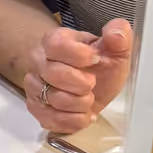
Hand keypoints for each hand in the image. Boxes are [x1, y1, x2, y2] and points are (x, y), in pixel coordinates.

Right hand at [24, 17, 131, 133]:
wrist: (88, 86)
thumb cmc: (98, 67)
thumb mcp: (115, 50)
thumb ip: (119, 36)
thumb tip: (116, 32)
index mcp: (54, 41)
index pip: (56, 45)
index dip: (80, 56)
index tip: (96, 59)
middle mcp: (38, 61)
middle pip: (54, 74)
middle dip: (83, 84)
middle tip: (92, 83)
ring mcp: (34, 86)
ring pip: (54, 99)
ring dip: (82, 103)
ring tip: (88, 98)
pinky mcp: (35, 109)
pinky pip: (52, 119)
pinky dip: (75, 120)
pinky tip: (82, 113)